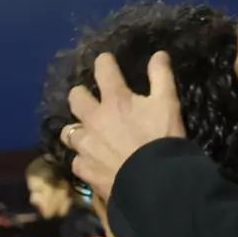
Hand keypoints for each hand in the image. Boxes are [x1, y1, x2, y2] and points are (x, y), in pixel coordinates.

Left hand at [63, 51, 187, 202]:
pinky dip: (84, 159)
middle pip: (76, 99)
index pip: (104, 71)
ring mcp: (86, 146)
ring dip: (76, 130)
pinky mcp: (86, 170)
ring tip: (85, 133)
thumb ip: (161, 76)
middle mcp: (94, 119)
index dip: (104, 62)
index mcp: (115, 100)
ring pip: (69, 132)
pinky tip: (92, 162)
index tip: (105, 60)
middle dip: (80, 94)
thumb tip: (158, 53)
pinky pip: (77, 161)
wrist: (155, 182)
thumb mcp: (168, 104)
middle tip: (88, 97)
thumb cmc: (162, 139)